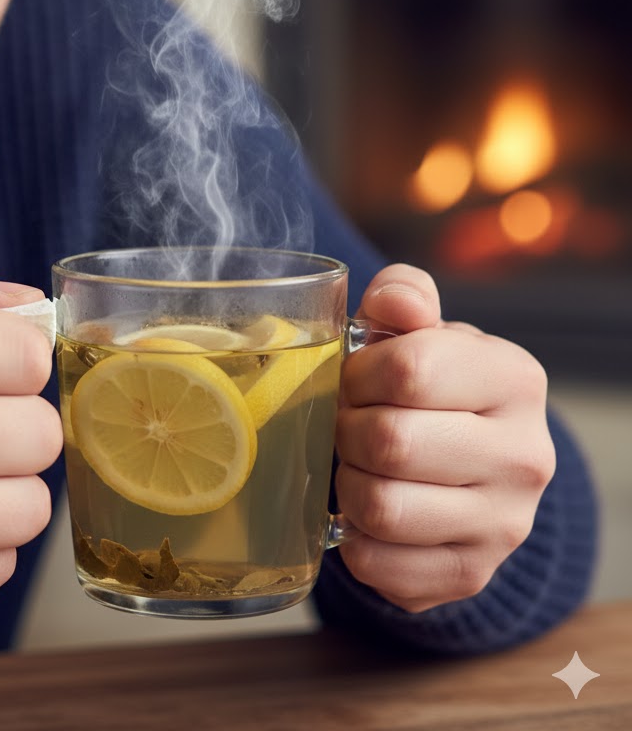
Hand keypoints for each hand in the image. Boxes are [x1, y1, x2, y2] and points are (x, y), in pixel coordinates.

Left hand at [334, 264, 554, 612]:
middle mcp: (525, 456)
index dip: (358, 374)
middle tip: (347, 424)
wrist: (468, 461)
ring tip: (357, 466)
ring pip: (380, 507)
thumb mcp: (419, 330)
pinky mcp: (471, 575)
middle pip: (390, 442)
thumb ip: (402, 297)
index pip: (408, 371)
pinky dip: (353, 538)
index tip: (355, 380)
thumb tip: (392, 302)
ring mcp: (504, 524)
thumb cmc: (428, 385)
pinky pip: (376, 564)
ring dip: (347, 483)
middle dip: (346, 429)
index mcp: (514, 378)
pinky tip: (366, 513)